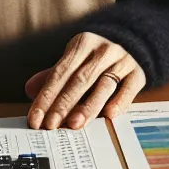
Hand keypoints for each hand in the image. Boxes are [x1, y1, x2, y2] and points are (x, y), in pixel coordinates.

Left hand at [25, 32, 146, 129]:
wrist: (132, 44)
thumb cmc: (95, 59)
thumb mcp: (75, 60)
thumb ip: (53, 76)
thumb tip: (30, 90)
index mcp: (83, 43)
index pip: (60, 73)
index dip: (46, 96)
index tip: (36, 118)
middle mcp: (104, 50)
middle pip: (80, 80)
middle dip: (63, 104)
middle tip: (51, 125)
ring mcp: (123, 60)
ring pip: (104, 85)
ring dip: (88, 106)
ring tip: (74, 124)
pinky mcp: (138, 72)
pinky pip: (128, 88)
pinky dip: (119, 102)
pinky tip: (108, 115)